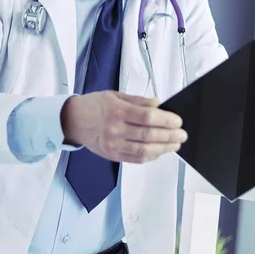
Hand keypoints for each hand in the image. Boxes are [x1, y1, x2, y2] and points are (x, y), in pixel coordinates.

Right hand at [60, 91, 186, 163]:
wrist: (73, 120)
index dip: (166, 120)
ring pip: (144, 150)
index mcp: (116, 111)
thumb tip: (159, 104)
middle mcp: (114, 129)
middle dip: (169, 136)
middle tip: (182, 134)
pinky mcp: (112, 155)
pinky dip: (151, 156)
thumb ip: (138, 101)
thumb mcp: (115, 95)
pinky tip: (160, 151)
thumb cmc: (94, 105)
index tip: (178, 120)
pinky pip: (136, 159)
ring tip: (175, 145)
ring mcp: (113, 145)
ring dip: (163, 148)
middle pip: (148, 135)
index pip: (147, 117)